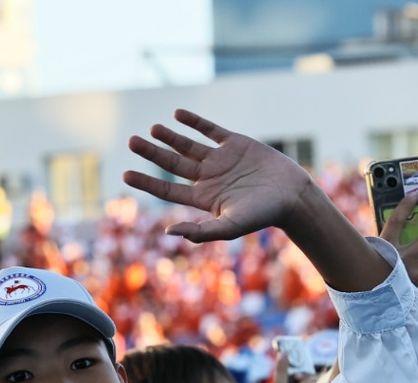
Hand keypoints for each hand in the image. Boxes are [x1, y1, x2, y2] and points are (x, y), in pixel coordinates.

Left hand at [123, 109, 320, 243]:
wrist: (292, 195)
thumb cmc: (263, 215)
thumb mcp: (230, 226)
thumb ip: (201, 231)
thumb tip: (169, 232)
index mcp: (203, 198)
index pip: (168, 189)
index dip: (146, 182)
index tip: (125, 174)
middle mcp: (208, 178)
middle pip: (172, 164)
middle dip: (152, 153)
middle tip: (131, 141)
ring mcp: (220, 159)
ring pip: (188, 145)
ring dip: (170, 136)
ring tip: (152, 128)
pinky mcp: (235, 143)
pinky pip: (210, 130)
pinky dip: (195, 122)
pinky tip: (178, 114)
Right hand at [380, 192, 417, 301]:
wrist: (372, 313)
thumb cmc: (369, 289)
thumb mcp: (369, 267)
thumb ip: (377, 257)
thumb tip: (377, 253)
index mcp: (387, 251)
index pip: (395, 219)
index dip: (407, 203)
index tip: (417, 194)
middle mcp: (404, 259)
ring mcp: (416, 276)